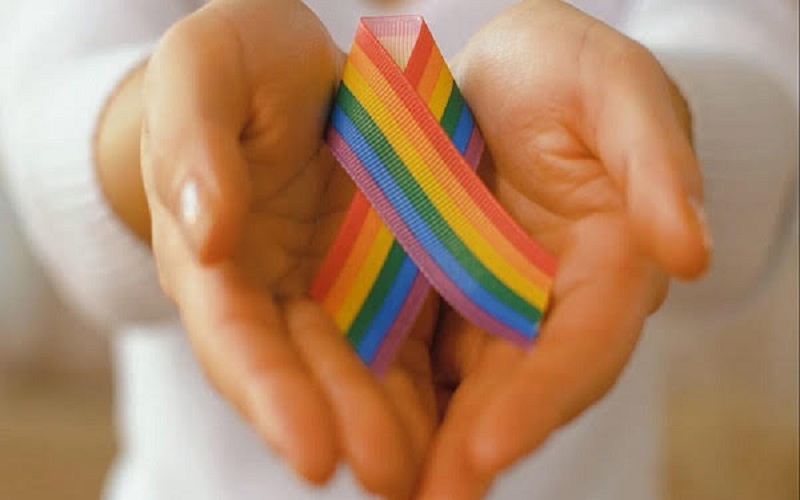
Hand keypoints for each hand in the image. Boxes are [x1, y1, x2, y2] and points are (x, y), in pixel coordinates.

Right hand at [139, 1, 436, 495]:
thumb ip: (192, 141)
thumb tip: (205, 234)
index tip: (311, 453)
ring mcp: (328, 287)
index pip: (232, 332)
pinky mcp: (382, 276)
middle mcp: (268, 288)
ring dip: (390, 423)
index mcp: (209, 251)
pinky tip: (461, 422)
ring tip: (433, 473)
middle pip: (301, 369)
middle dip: (343, 424)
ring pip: (357, 366)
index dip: (267, 392)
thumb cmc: (237, 62)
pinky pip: (405, 335)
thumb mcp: (205, 68)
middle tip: (392, 477)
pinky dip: (426, 382)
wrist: (290, 65)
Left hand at [416, 1, 710, 496]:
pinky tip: (354, 424)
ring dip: (428, 441)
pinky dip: (392, 392)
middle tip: (427, 499)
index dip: (542, 399)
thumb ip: (656, 164)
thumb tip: (691, 253)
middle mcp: (551, 300)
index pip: (584, 345)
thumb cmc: (566, 69)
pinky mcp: (439, 292)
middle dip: (476, 448)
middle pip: (520, 387)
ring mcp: (491, 301)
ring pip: (465, 384)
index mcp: (609, 262)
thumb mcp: (616, 90)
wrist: (498, 69)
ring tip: (385, 485)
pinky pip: (416, 349)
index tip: (487, 447)